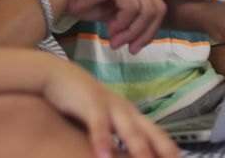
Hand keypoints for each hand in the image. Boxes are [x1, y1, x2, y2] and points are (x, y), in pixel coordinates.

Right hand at [41, 60, 179, 157]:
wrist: (56, 74)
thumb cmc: (80, 101)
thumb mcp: (102, 120)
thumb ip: (115, 138)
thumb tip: (123, 155)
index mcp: (130, 115)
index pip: (156, 135)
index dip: (169, 149)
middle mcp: (125, 110)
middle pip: (150, 134)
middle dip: (163, 150)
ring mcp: (109, 106)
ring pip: (130, 131)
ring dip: (140, 149)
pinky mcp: (90, 104)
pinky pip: (99, 125)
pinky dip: (102, 140)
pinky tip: (104, 156)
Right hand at [45, 0, 168, 53]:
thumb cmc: (81, 1)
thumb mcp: (111, 14)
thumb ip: (127, 17)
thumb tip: (136, 35)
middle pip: (158, 8)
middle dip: (147, 33)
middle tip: (131, 49)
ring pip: (148, 10)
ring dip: (134, 32)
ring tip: (117, 41)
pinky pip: (133, 8)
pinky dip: (124, 24)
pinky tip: (110, 30)